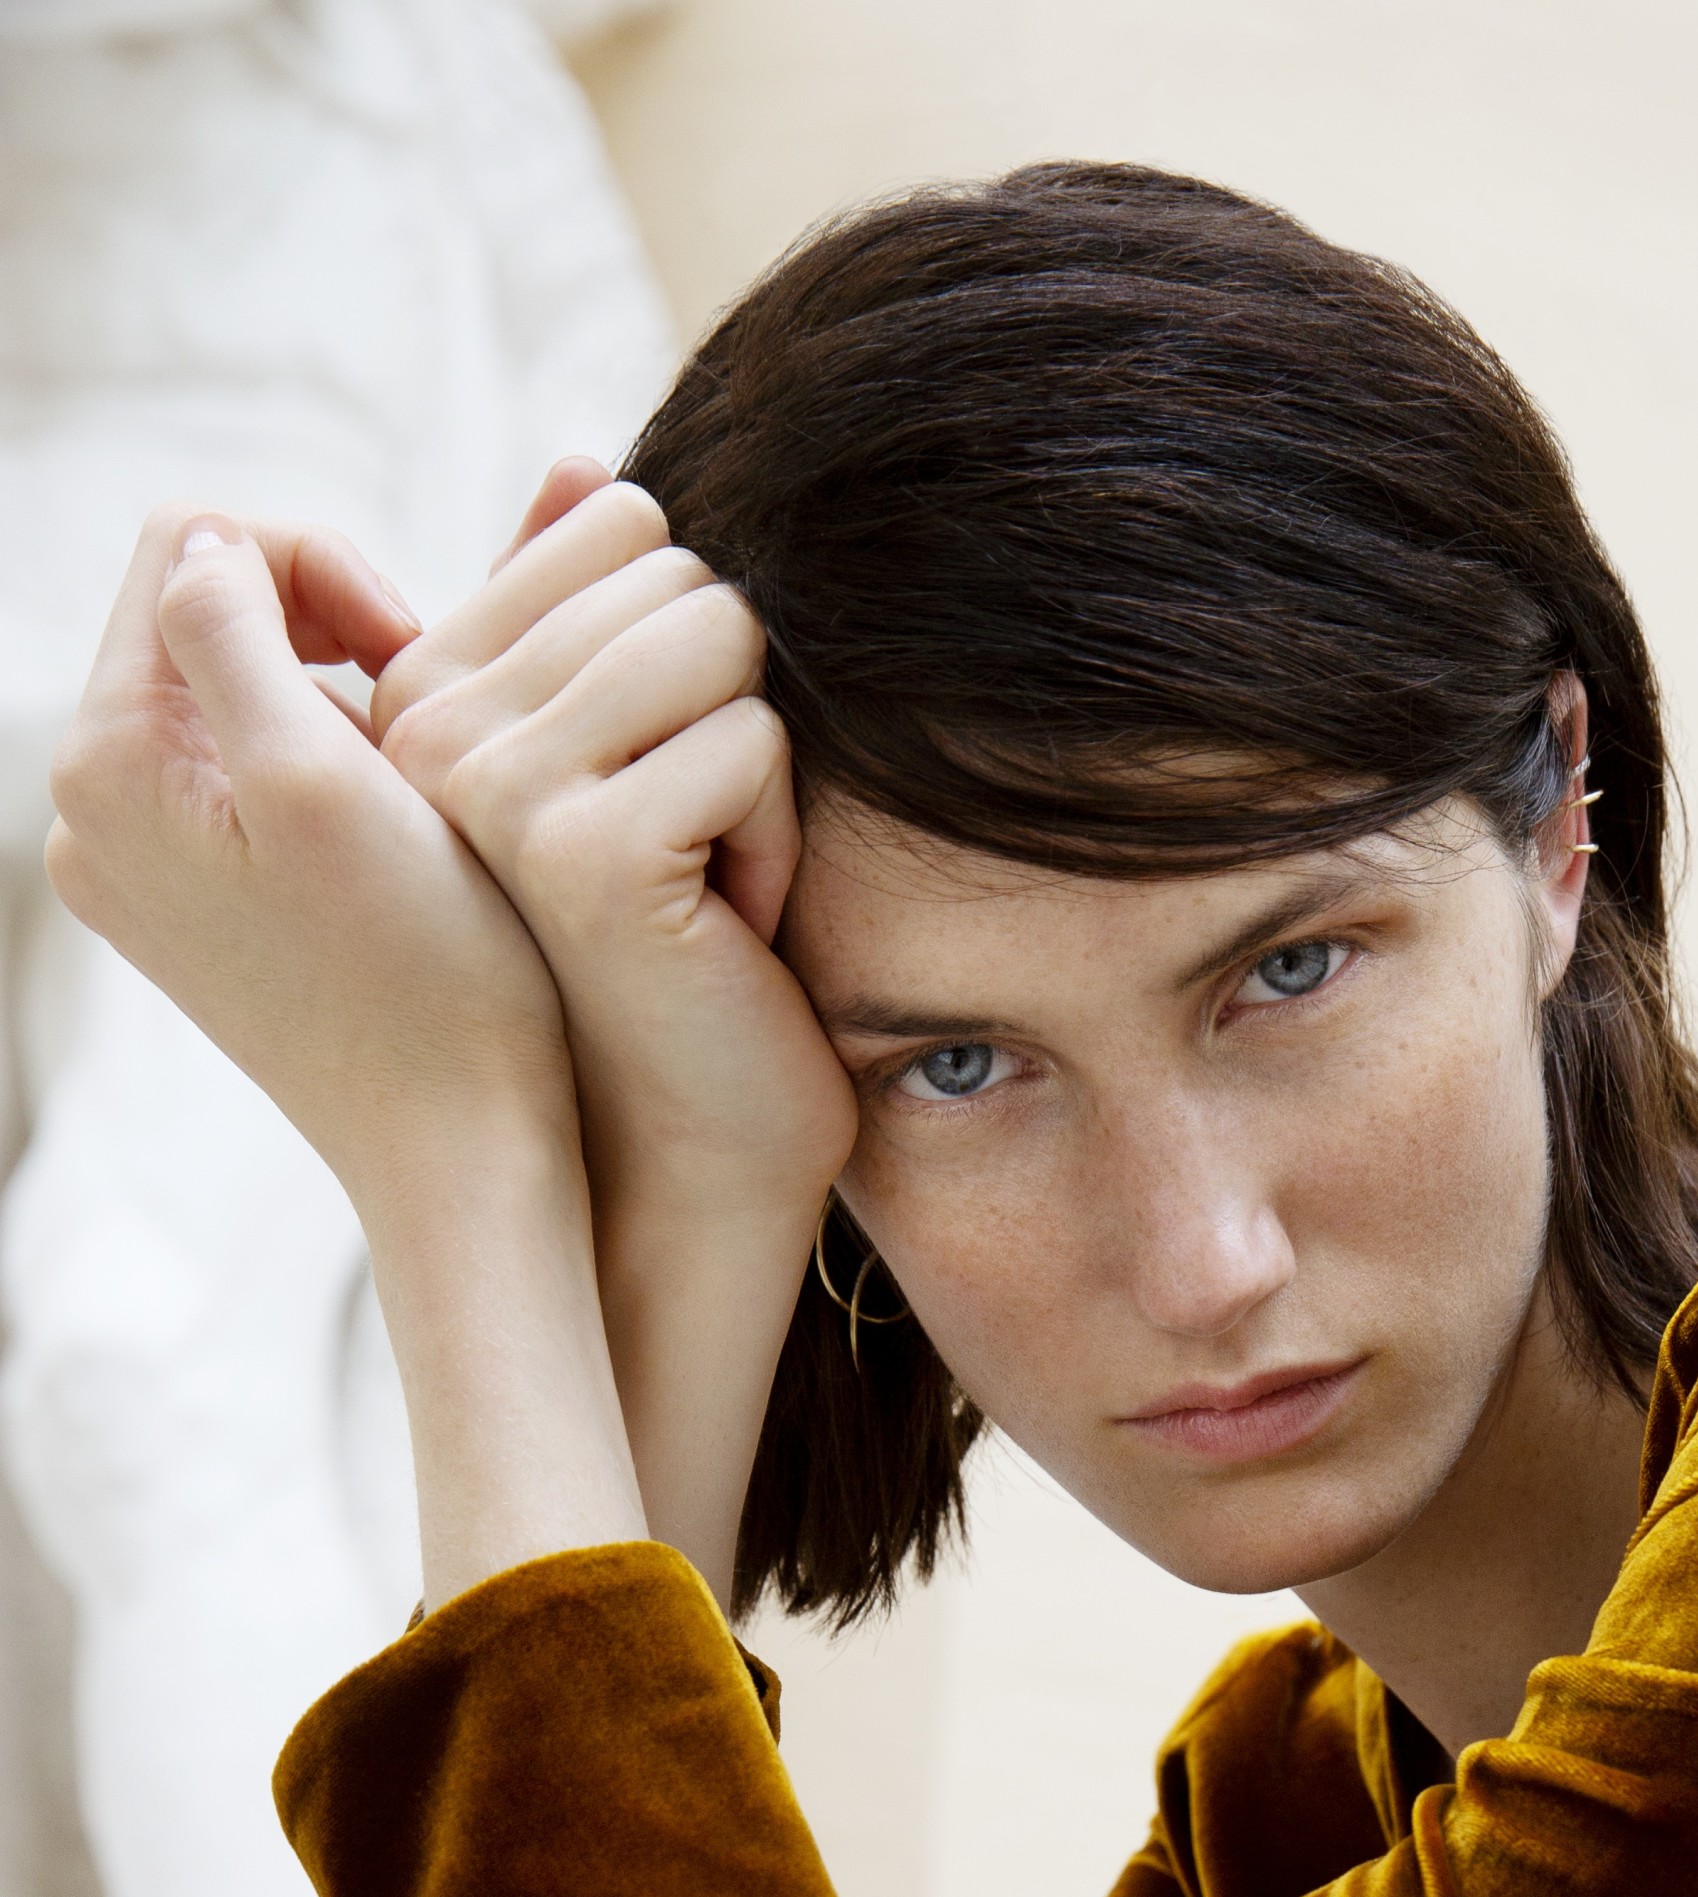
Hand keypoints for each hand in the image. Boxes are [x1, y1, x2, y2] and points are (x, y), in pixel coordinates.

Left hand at [46, 506, 581, 1213]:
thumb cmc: (423, 979)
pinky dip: (329, 773)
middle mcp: (93, 817)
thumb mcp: (326, 772)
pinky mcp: (198, 912)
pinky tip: (395, 838)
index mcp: (107, 766)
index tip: (415, 657)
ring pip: (235, 695)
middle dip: (324, 635)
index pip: (190, 547)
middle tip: (427, 717)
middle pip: (201, 618)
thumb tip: (206, 547)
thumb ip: (235, 627)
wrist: (462, 1155)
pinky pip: (250, 779)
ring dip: (337, 707)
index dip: (320, 567)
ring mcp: (142, 870)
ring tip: (416, 788)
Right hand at [372, 466, 860, 1585]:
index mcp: (432, 685)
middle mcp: (434, 723)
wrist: (696, 1140)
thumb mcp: (633, 760)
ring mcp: (495, 784)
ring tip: (704, 883)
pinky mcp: (584, 849)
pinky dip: (779, 835)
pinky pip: (753, 742)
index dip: (687, 654)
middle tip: (689, 849)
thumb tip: (585, 470)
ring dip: (758, 770)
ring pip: (719, 640)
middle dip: (728, 711)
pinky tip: (726, 930)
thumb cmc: (682, 954)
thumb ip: (591, 613)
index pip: (617, 520)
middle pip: (678, 571)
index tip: (654, 789)